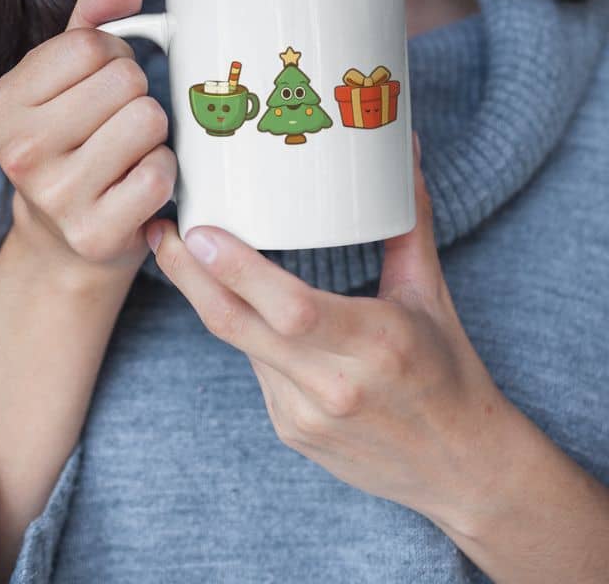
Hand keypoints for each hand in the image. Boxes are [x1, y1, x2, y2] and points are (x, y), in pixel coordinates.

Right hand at [0, 0, 176, 283]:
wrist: (63, 241)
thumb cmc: (70, 141)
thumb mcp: (63, 76)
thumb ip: (93, 18)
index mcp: (1, 104)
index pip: (91, 45)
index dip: (114, 55)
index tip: (101, 84)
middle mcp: (20, 151)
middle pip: (125, 80)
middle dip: (135, 94)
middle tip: (117, 122)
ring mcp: (56, 197)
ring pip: (148, 120)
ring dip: (153, 133)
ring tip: (128, 151)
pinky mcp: (95, 233)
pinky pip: (160, 173)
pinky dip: (163, 173)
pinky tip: (138, 182)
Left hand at [144, 133, 511, 527]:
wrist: (461, 472)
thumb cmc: (449, 373)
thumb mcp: (431, 294)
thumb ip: (409, 221)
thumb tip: (408, 149)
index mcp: (376, 343)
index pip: (292, 309)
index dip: (238, 272)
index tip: (198, 231)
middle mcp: (334, 384)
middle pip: (239, 326)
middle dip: (189, 276)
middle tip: (160, 230)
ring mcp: (305, 415)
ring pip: (239, 344)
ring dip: (208, 297)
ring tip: (180, 250)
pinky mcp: (290, 431)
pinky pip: (254, 368)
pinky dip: (243, 330)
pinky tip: (236, 300)